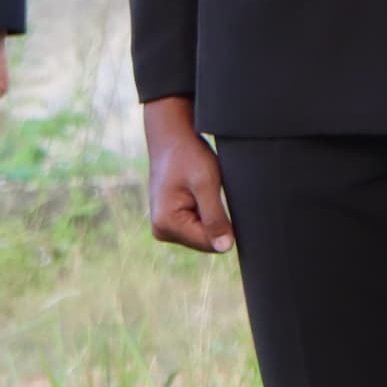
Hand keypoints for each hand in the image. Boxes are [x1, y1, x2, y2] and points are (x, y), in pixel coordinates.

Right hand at [140, 95, 233, 254]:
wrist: (171, 139)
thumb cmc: (187, 156)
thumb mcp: (206, 184)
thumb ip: (215, 218)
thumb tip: (225, 248)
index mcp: (166, 224)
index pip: (210, 243)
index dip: (224, 226)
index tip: (216, 199)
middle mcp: (161, 230)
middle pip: (206, 241)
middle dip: (215, 219)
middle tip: (206, 192)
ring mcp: (164, 227)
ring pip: (204, 235)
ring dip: (210, 214)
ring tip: (200, 191)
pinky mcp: (170, 221)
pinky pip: (198, 227)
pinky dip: (205, 212)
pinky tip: (197, 194)